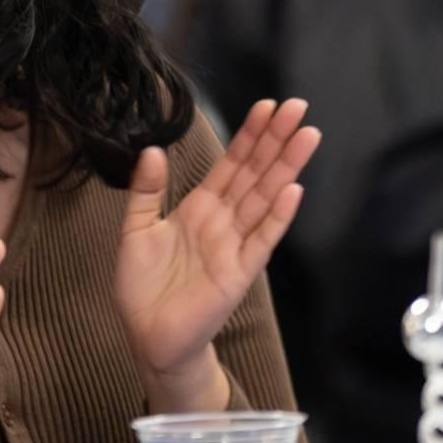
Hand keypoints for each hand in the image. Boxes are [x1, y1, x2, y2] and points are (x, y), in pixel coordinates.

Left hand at [114, 100, 319, 407]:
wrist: (149, 336)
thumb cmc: (143, 287)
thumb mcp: (135, 230)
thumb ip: (146, 192)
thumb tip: (153, 150)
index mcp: (199, 208)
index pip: (230, 164)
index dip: (249, 136)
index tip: (268, 106)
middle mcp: (223, 222)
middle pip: (255, 173)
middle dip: (276, 140)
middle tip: (299, 106)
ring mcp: (235, 246)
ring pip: (264, 198)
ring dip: (285, 167)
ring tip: (306, 136)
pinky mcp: (238, 273)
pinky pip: (260, 240)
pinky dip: (277, 216)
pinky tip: (292, 190)